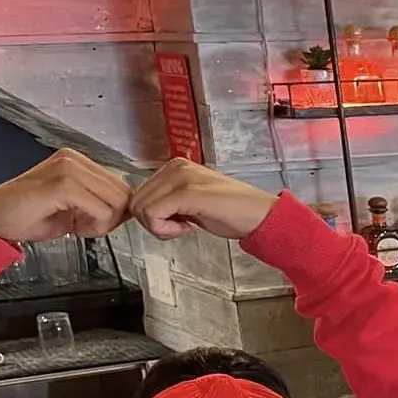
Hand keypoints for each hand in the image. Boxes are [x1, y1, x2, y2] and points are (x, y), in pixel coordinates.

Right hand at [0, 150, 130, 244]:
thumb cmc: (27, 215)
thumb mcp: (74, 208)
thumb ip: (100, 203)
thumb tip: (130, 210)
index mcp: (77, 161)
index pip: (122, 186)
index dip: (115, 212)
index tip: (91, 222)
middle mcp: (74, 159)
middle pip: (124, 194)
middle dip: (111, 218)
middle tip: (83, 227)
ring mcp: (67, 169)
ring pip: (117, 202)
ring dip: (102, 224)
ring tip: (76, 226)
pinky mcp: (62, 185)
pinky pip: (101, 210)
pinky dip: (93, 227)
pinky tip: (72, 228)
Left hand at [129, 158, 277, 241]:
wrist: (261, 215)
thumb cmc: (233, 212)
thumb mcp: (193, 201)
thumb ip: (169, 200)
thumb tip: (145, 212)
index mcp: (176, 167)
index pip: (140, 194)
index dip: (153, 216)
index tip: (178, 221)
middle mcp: (175, 167)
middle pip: (136, 202)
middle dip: (154, 223)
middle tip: (181, 226)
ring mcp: (181, 178)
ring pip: (140, 209)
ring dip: (160, 227)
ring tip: (186, 226)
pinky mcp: (187, 193)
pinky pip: (152, 215)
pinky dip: (164, 230)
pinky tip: (187, 228)